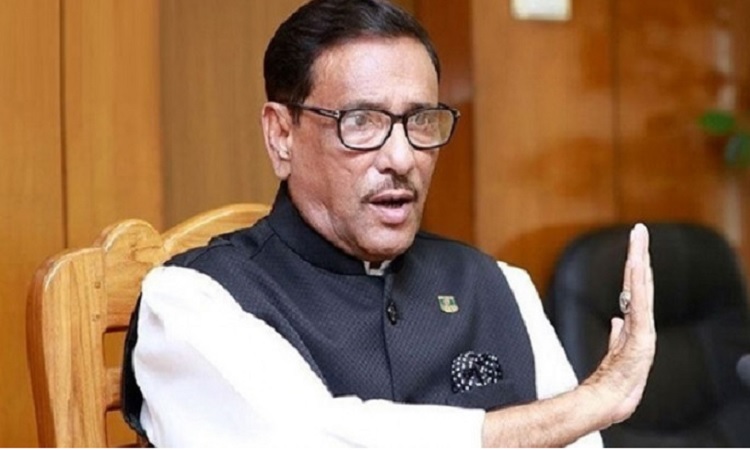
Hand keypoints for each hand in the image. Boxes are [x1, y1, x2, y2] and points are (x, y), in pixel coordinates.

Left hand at [582, 223, 655, 425]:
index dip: (636, 265)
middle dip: (640, 255)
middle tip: (639, 232)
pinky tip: (636, 271)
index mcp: (634, 322)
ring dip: (639, 264)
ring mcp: (642, 329)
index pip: (635, 287)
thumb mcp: (616, 350)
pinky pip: (640, 306)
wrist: (611, 399)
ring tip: (638, 242)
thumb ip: (618, 333)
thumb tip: (617, 321)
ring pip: (641, 289)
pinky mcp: (641, 338)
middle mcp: (641, 322)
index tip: (635, 245)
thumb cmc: (616, 379)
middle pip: (641, 281)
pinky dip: (638, 287)